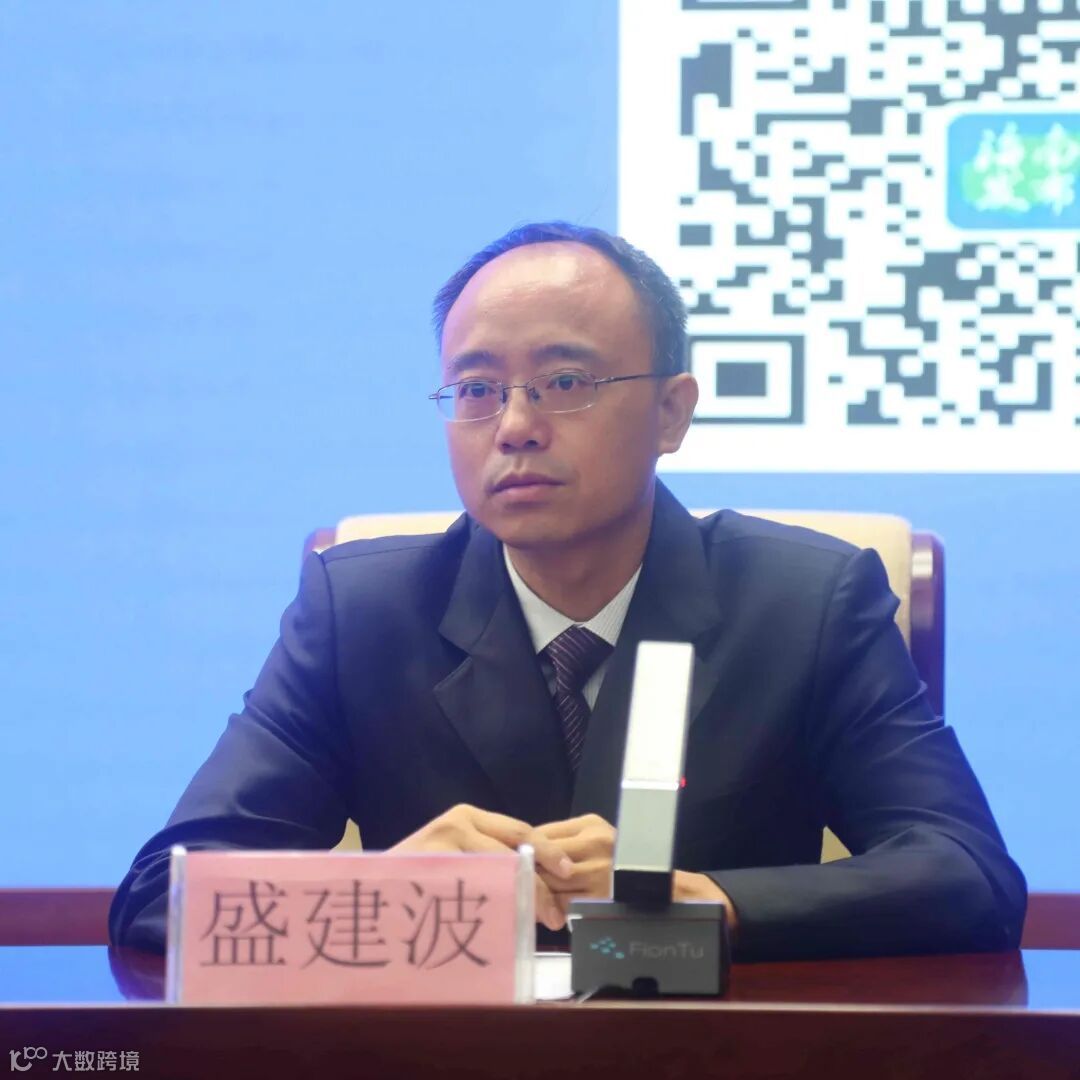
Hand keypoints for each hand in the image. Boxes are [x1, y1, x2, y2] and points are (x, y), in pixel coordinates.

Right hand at [389, 803, 573, 930]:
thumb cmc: (417, 875)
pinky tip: (502, 929)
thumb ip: (488, 856)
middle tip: (556, 915)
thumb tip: (536, 877)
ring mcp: (442, 848)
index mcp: (466, 817)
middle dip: (541, 885)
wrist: (366, 886)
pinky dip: (493, 913)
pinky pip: (471, 896)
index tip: (568, 871)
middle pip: (515, 853)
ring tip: (536, 924)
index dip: (548, 852)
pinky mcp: (429, 874)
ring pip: (498, 876)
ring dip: (523, 903)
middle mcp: (456, 825)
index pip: (520, 831)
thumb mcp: (454, 852)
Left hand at [533, 813, 739, 936]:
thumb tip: (528, 844)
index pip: (541, 836)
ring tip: (534, 893)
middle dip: (529, 871)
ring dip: (538, 891)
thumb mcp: (597, 832)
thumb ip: (564, 835)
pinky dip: (553, 908)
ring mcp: (597, 876)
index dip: (526, 849)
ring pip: (549, 884)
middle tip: (520, 878)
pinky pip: (563, 905)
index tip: (518, 857)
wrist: (660, 888)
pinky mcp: (599, 902)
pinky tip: (551, 907)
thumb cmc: (623, 857)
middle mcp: (595, 848)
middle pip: (542, 861)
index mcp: (591, 827)